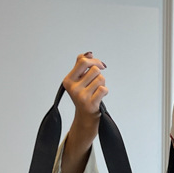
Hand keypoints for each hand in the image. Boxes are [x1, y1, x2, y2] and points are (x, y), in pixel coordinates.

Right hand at [59, 53, 107, 172]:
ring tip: (97, 92)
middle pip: (95, 69)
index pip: (83, 61)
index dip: (94, 60)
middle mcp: (72, 88)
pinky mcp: (90, 104)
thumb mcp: (79, 81)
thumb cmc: (84, 97)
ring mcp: (81, 96)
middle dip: (99, 75)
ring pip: (100, 79)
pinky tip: (100, 98)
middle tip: (97, 84)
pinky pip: (103, 89)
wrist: (85, 119)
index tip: (101, 65)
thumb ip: (82, 65)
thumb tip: (89, 53)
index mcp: (68, 80)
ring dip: (102, 84)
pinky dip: (105, 92)